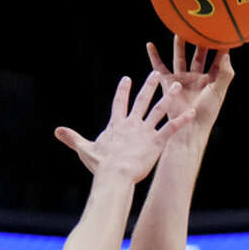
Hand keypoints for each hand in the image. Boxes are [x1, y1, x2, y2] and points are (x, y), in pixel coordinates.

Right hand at [55, 72, 192, 182]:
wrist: (114, 175)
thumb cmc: (100, 165)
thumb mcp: (85, 149)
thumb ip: (73, 138)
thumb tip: (57, 131)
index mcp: (116, 125)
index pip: (119, 103)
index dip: (123, 91)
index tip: (127, 79)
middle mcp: (132, 124)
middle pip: (142, 101)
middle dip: (149, 86)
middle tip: (156, 74)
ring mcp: (145, 132)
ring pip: (159, 110)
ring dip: (169, 98)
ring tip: (177, 86)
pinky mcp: (156, 142)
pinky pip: (171, 128)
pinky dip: (182, 120)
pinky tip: (192, 112)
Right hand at [145, 35, 233, 134]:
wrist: (189, 128)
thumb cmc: (206, 113)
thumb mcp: (219, 90)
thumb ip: (224, 72)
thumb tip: (226, 51)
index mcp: (212, 78)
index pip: (218, 57)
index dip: (220, 44)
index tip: (221, 28)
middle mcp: (197, 77)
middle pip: (199, 53)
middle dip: (199, 40)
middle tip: (199, 24)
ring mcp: (182, 79)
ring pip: (180, 57)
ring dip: (179, 44)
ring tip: (179, 30)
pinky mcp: (168, 83)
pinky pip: (159, 67)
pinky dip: (154, 56)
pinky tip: (150, 45)